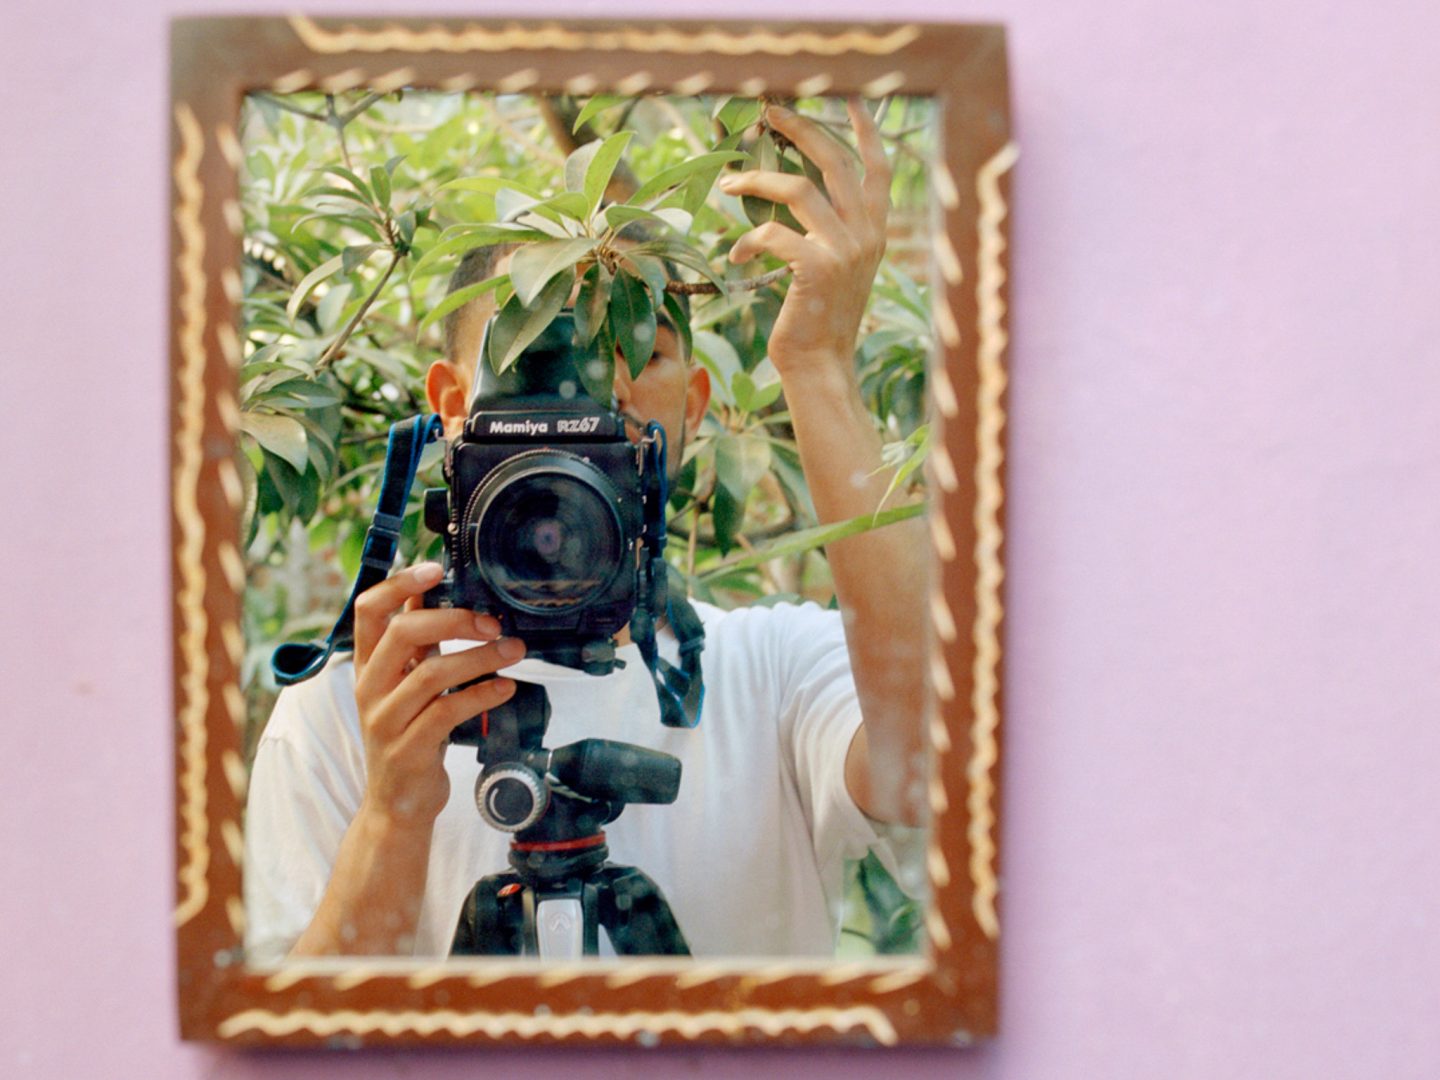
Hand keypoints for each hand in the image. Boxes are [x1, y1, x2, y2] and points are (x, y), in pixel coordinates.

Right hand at [351, 561, 524, 828]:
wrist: (397, 803)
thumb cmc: (407, 734)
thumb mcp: (404, 682)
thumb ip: (415, 641)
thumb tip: (428, 591)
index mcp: (368, 665)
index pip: (368, 610)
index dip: (399, 584)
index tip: (436, 568)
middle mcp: (370, 688)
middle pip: (403, 634)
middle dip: (454, 619)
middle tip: (493, 622)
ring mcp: (386, 720)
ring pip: (431, 673)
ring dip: (480, 657)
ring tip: (513, 651)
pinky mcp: (408, 749)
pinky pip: (448, 712)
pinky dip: (482, 694)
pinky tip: (506, 687)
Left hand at [718, 99, 891, 381]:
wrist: (820, 365)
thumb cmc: (818, 319)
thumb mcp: (836, 268)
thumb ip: (831, 232)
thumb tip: (799, 194)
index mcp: (874, 232)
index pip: (875, 169)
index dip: (864, 131)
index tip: (850, 99)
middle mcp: (866, 235)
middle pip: (834, 161)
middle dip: (801, 129)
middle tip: (771, 111)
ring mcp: (844, 250)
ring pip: (798, 190)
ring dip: (757, 180)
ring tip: (730, 184)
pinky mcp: (816, 268)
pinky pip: (773, 233)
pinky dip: (748, 240)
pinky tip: (736, 255)